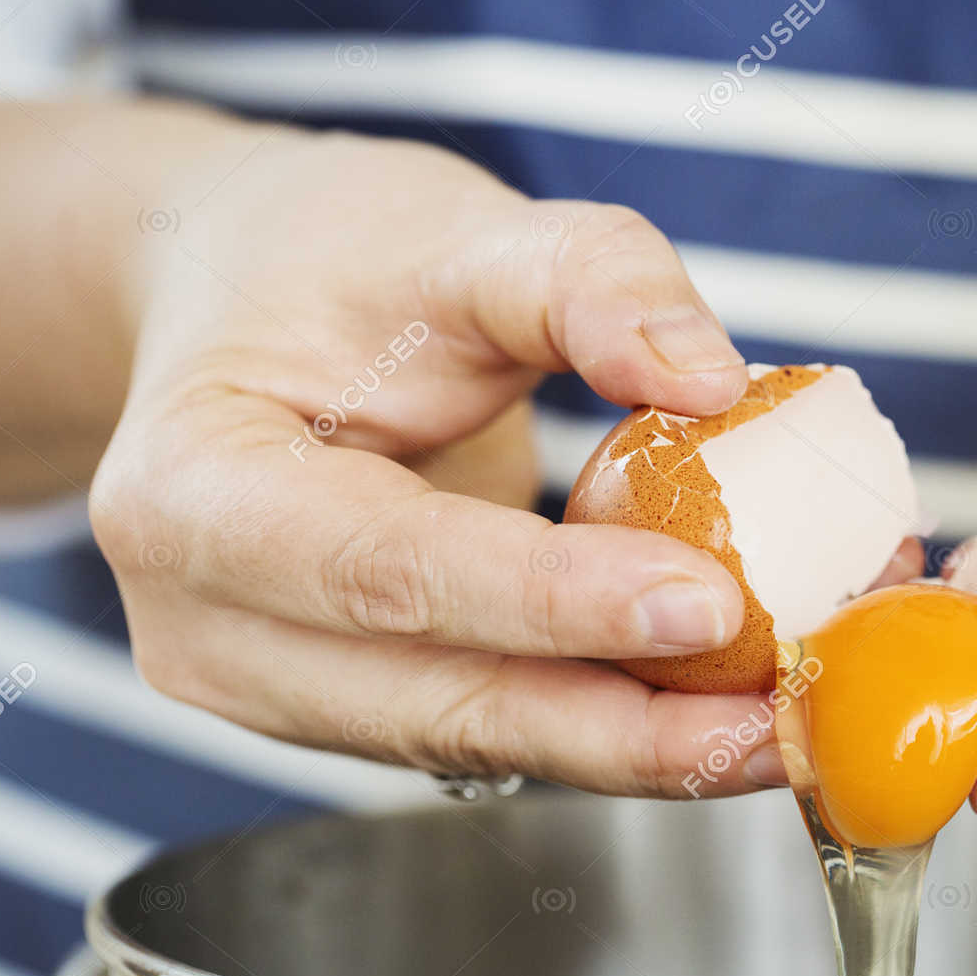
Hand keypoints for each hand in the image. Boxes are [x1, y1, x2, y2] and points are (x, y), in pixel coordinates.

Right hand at [90, 126, 782, 796]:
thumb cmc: (333, 264)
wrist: (248, 311)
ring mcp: (277, 687)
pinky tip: (724, 704)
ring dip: (641, 746)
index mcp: (194, 492)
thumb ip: (588, 282)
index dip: (551, 602)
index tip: (707, 603)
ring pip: (480, 740)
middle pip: (439, 704)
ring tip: (783, 723)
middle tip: (781, 721)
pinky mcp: (353, 707)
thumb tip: (714, 381)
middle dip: (626, 730)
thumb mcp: (457, 229)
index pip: (388, 569)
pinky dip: (614, 720)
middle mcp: (212, 627)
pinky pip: (497, 725)